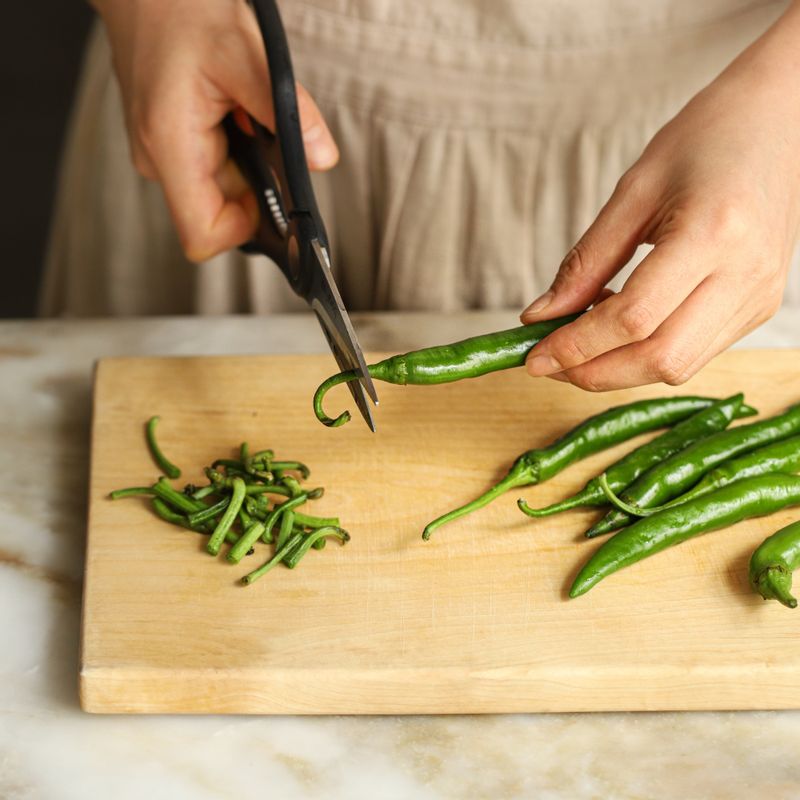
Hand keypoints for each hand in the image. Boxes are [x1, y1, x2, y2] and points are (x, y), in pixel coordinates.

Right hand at [94, 0, 337, 261]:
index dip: (245, 229)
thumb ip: (288, 113)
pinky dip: (235, 148)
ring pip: (219, 191)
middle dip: (253, 185)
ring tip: (243, 113)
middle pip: (218, 214)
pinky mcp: (171, 144)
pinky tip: (233, 112)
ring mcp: (162, 154)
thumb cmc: (181, 6)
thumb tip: (321, 159)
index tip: (271, 197)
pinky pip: (212, 168)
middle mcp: (159, 160)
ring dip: (246, 164)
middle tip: (260, 133)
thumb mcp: (247, 53)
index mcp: (170, 146)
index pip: (203, 235)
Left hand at [520, 2, 799, 390]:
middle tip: (549, 361)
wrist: (779, 121)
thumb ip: (586, 260)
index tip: (533, 356)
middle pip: (659, 359)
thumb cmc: (705, 140)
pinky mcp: (759, 306)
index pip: (633, 319)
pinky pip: (694, 353)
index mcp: (714, 235)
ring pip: (677, 368)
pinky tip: (621, 330)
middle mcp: (746, 275)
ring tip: (580, 342)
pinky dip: (647, 354)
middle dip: (594, 372)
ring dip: (618, 369)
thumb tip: (540, 315)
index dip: (576, 346)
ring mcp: (759, 296)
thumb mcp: (633, 191)